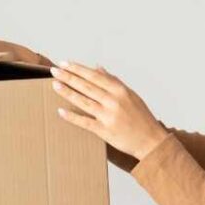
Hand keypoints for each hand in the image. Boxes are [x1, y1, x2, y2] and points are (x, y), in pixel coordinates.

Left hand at [50, 61, 168, 160]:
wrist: (150, 140)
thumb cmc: (141, 117)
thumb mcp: (130, 94)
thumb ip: (113, 81)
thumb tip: (98, 67)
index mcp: (120, 90)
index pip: (95, 76)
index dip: (78, 69)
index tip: (65, 64)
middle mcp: (114, 101)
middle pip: (86, 86)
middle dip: (69, 77)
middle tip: (54, 71)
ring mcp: (108, 116)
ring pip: (83, 101)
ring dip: (67, 92)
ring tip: (55, 85)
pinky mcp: (105, 131)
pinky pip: (85, 122)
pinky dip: (72, 116)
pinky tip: (60, 111)